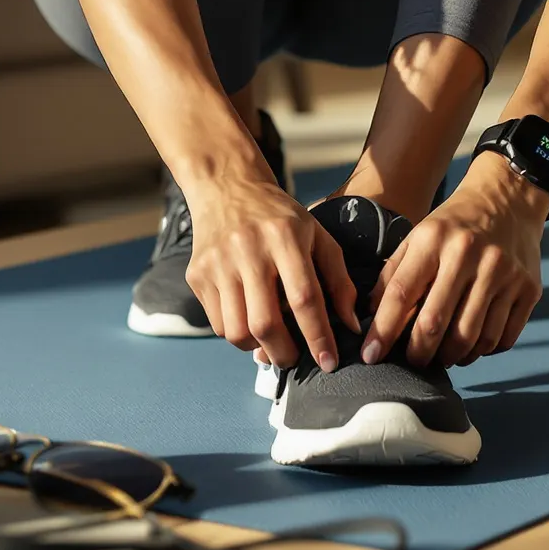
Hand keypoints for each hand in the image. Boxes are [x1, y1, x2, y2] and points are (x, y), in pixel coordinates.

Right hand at [185, 170, 358, 370]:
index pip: (304, 297)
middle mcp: (248, 250)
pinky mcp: (197, 275)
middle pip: (265, 323)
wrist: (226, 187)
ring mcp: (217, 264)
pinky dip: (237, 335)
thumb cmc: (279, 216)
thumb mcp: (317, 236)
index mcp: (284, 237)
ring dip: (258, 349)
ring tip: (272, 342)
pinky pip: (217, 324)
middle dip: (285, 353)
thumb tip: (351, 326)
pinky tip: (249, 322)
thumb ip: (338, 280)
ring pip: (236, 331)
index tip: (329, 362)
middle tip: (295, 359)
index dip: (319, 336)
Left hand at [363, 156, 546, 367]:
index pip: (401, 294)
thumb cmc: (454, 226)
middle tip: (414, 362)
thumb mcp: (418, 237)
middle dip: (419, 353)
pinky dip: (484, 351)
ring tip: (444, 356)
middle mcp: (470, 255)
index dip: (382, 330)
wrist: (508, 200)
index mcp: (434, 240)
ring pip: (472, 338)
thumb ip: (394, 275)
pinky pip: (503, 337)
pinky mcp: (529, 288)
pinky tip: (473, 345)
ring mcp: (504, 273)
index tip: (370, 356)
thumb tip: (372, 318)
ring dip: (453, 357)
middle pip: (436, 323)